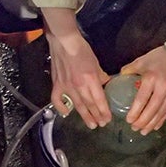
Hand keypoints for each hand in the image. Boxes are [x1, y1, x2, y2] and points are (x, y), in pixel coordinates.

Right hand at [44, 9, 110, 128]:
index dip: (104, 111)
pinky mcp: (57, 84)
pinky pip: (57, 99)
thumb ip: (101, 76)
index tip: (108, 119)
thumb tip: (106, 83)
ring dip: (85, 116)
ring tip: (91, 124)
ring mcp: (66, 86)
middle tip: (101, 124)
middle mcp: (79, 85)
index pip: (99, 99)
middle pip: (89, 105)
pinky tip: (66, 112)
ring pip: (77, 105)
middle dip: (96, 116)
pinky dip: (61, 107)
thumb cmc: (82, 50)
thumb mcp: (96, 63)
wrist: (65, 42)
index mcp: (90, 79)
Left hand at [122, 46, 165, 133]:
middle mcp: (162, 88)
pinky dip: (161, 120)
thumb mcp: (141, 61)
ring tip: (143, 131)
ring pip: (161, 113)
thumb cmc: (159, 58)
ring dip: (151, 124)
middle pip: (152, 109)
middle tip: (134, 128)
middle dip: (143, 121)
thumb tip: (118, 79)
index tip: (128, 120)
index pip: (142, 99)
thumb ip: (129, 70)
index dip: (135, 111)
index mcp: (151, 78)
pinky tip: (155, 126)